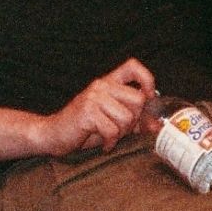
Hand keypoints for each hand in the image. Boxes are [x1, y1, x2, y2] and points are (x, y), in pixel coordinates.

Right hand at [40, 58, 155, 155]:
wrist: (52, 135)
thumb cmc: (84, 128)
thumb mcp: (112, 120)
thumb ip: (134, 119)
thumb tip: (158, 126)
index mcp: (108, 82)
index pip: (132, 66)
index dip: (146, 79)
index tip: (148, 96)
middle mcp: (102, 85)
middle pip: (138, 100)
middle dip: (134, 120)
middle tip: (120, 129)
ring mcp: (94, 97)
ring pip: (127, 117)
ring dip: (121, 133)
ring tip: (108, 136)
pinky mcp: (87, 112)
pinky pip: (112, 130)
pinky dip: (110, 142)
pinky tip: (104, 144)